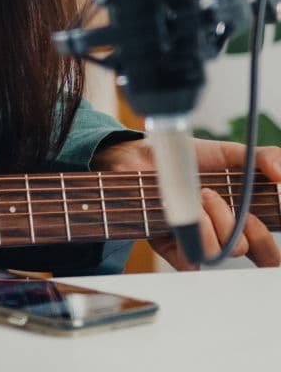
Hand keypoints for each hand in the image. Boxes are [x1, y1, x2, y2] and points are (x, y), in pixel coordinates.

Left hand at [92, 138, 280, 268]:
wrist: (148, 155)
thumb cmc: (190, 159)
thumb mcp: (233, 153)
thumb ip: (264, 158)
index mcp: (244, 219)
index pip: (268, 253)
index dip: (268, 246)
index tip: (255, 216)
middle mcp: (223, 234)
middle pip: (247, 250)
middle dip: (240, 224)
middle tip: (220, 198)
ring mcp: (198, 242)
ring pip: (219, 252)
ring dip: (211, 222)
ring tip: (198, 196)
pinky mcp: (172, 247)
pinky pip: (189, 261)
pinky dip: (191, 237)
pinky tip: (183, 216)